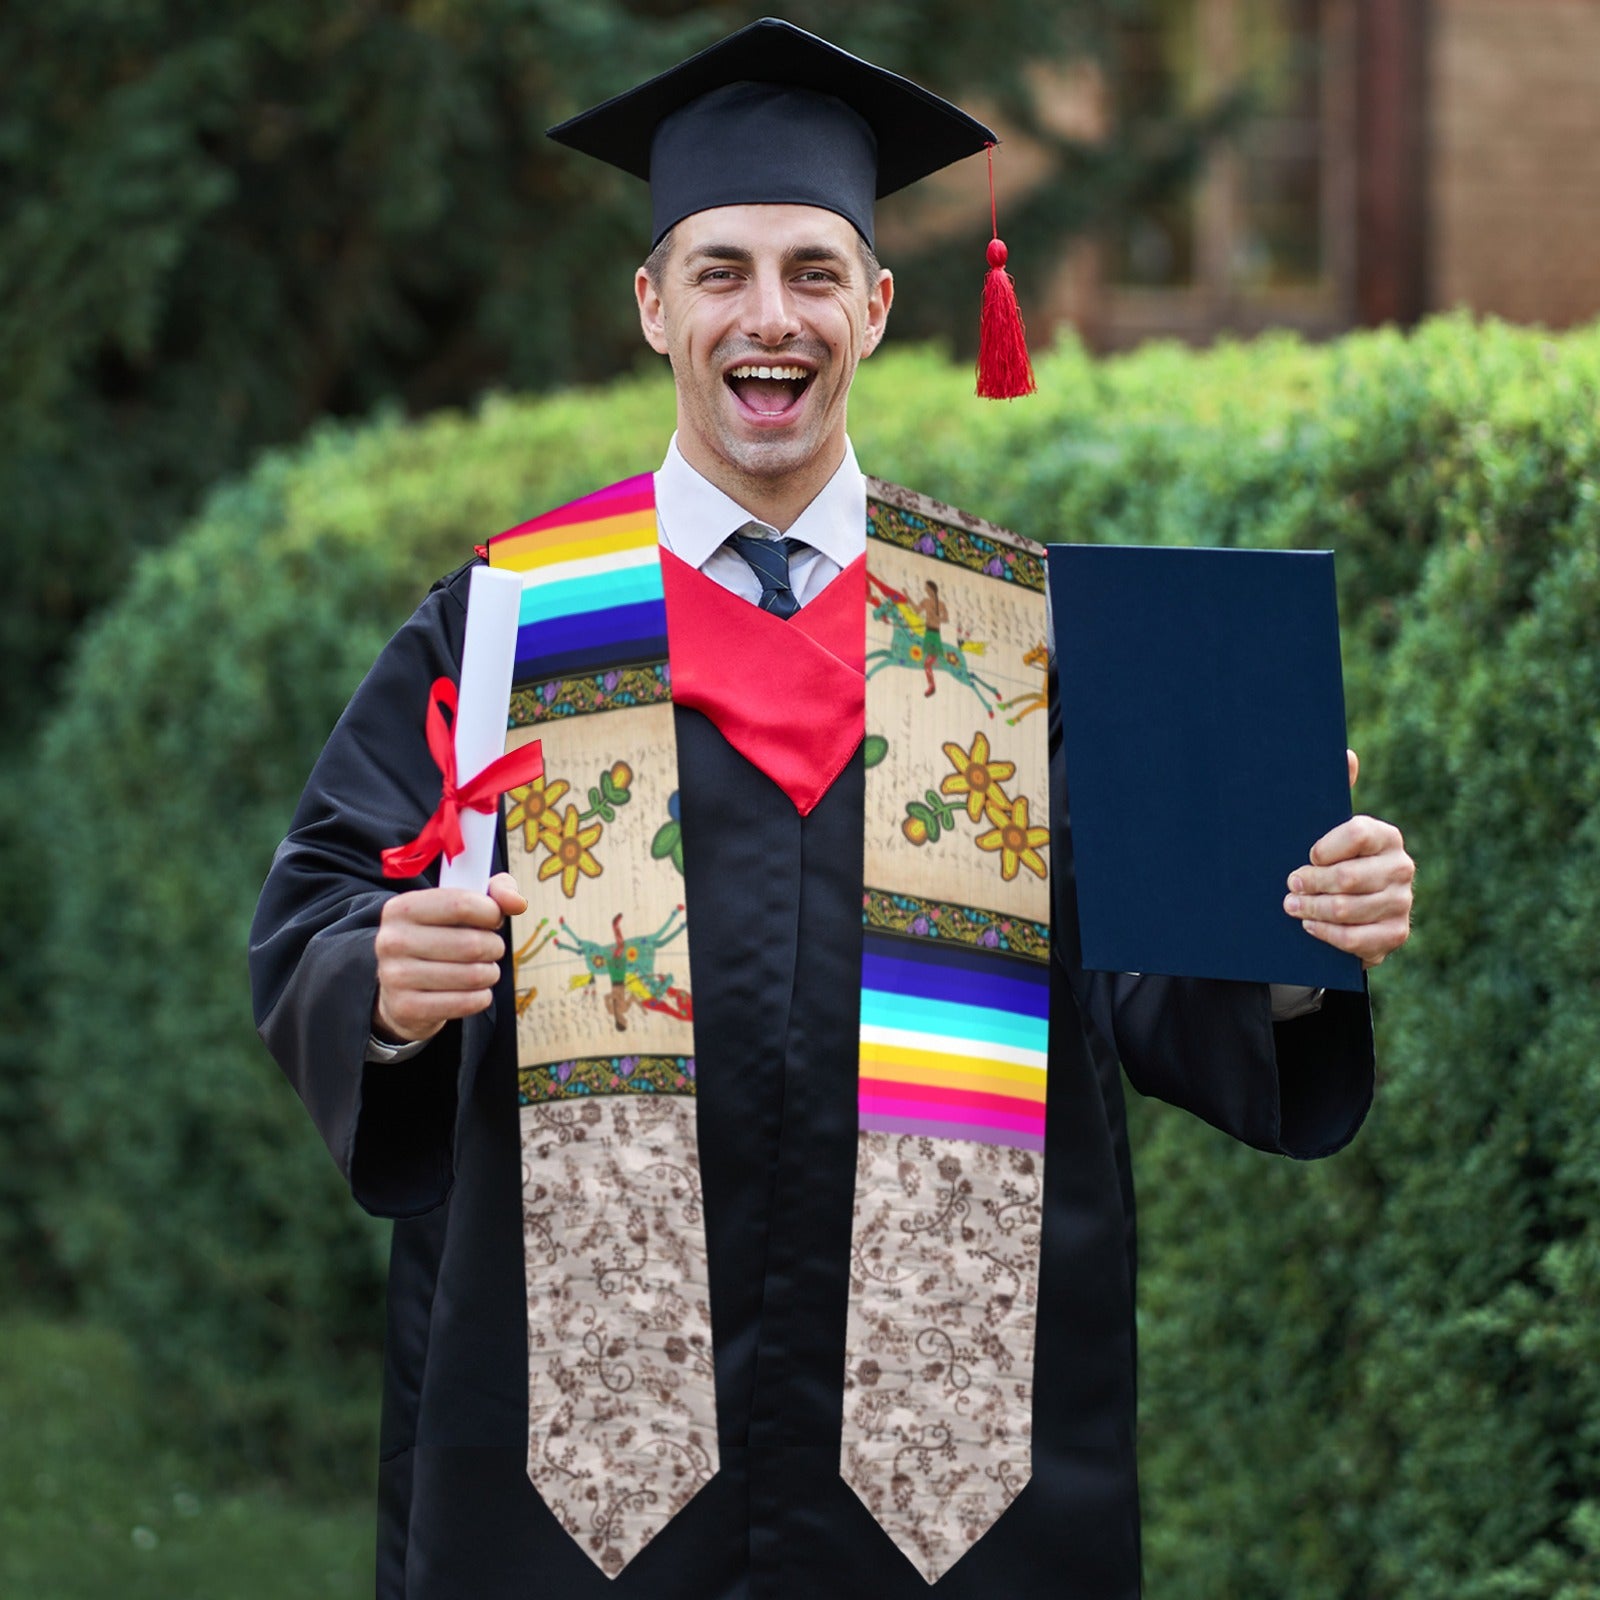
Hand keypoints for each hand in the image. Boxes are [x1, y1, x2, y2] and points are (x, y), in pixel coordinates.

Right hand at [372, 871, 527, 1043]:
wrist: (401, 988)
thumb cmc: (440, 938)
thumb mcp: (460, 906)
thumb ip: (494, 892)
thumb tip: (518, 903)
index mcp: (402, 908)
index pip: (461, 904)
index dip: (491, 912)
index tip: (493, 919)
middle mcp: (392, 940)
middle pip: (472, 944)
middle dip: (494, 947)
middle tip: (491, 949)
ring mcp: (395, 976)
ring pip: (473, 975)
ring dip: (490, 973)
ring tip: (483, 970)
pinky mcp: (406, 1008)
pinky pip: (466, 1003)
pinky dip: (481, 997)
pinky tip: (474, 991)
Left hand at [1283, 750, 1413, 967]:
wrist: (1350, 908)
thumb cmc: (1332, 860)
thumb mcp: (1329, 828)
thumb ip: (1336, 792)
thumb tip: (1346, 754)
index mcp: (1386, 836)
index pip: (1356, 833)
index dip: (1324, 847)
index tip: (1306, 855)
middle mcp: (1401, 867)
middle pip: (1348, 877)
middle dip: (1310, 883)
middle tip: (1289, 885)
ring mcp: (1401, 903)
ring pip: (1348, 909)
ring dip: (1312, 909)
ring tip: (1291, 906)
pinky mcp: (1395, 934)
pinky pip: (1356, 939)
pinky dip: (1327, 934)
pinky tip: (1310, 926)